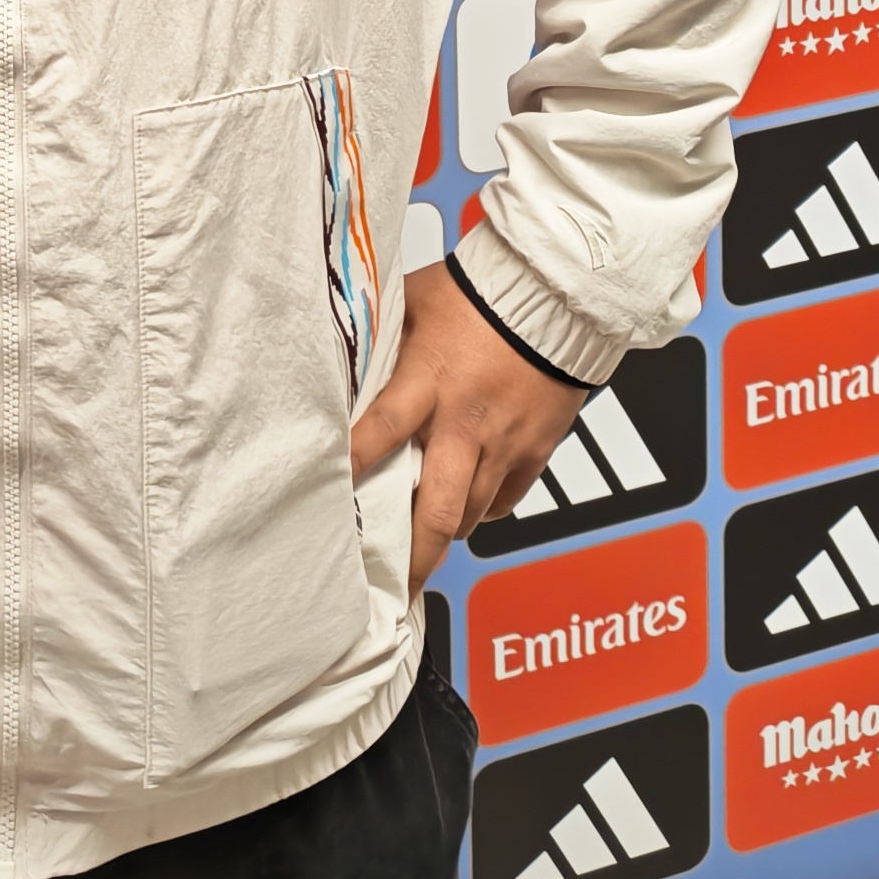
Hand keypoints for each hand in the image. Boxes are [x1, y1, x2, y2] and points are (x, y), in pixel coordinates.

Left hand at [351, 260, 586, 591]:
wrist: (555, 294)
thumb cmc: (479, 293)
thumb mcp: (414, 304)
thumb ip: (381, 340)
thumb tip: (336, 355)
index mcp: (429, 381)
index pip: (380, 433)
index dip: (351, 466)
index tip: (324, 498)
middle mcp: (466, 421)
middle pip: (437, 509)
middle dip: (413, 556)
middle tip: (392, 586)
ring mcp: (504, 442)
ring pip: (471, 514)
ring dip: (444, 530)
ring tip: (421, 544)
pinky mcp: (535, 451)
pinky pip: (505, 500)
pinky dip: (484, 508)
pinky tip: (467, 501)